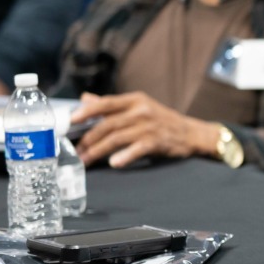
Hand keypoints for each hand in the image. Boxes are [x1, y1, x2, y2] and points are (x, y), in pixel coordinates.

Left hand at [71, 91, 219, 168]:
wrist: (191, 132)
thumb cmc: (162, 120)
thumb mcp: (139, 107)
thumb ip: (112, 105)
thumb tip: (85, 99)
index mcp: (135, 100)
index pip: (106, 103)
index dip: (86, 111)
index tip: (71, 121)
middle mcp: (141, 111)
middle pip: (108, 124)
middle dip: (89, 139)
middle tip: (76, 151)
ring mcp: (150, 126)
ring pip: (117, 138)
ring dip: (98, 151)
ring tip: (86, 160)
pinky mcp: (158, 141)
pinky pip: (137, 149)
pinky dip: (125, 156)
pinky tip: (114, 163)